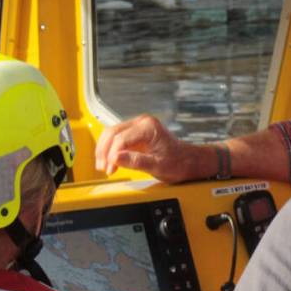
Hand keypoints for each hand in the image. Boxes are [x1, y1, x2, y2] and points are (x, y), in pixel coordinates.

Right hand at [95, 115, 213, 181]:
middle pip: (112, 133)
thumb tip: (116, 159)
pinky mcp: (134, 134)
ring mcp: (138, 127)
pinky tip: (108, 161)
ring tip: (103, 166)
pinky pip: (116, 138)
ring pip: (111, 134)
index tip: (110, 167)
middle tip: (103, 168)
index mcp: (148, 127)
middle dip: (104, 151)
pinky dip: (110, 149)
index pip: (121, 138)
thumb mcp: (158, 165)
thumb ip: (136, 162)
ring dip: (104, 150)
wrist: (187, 161)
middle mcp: (142, 123)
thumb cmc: (178, 162)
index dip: (112, 154)